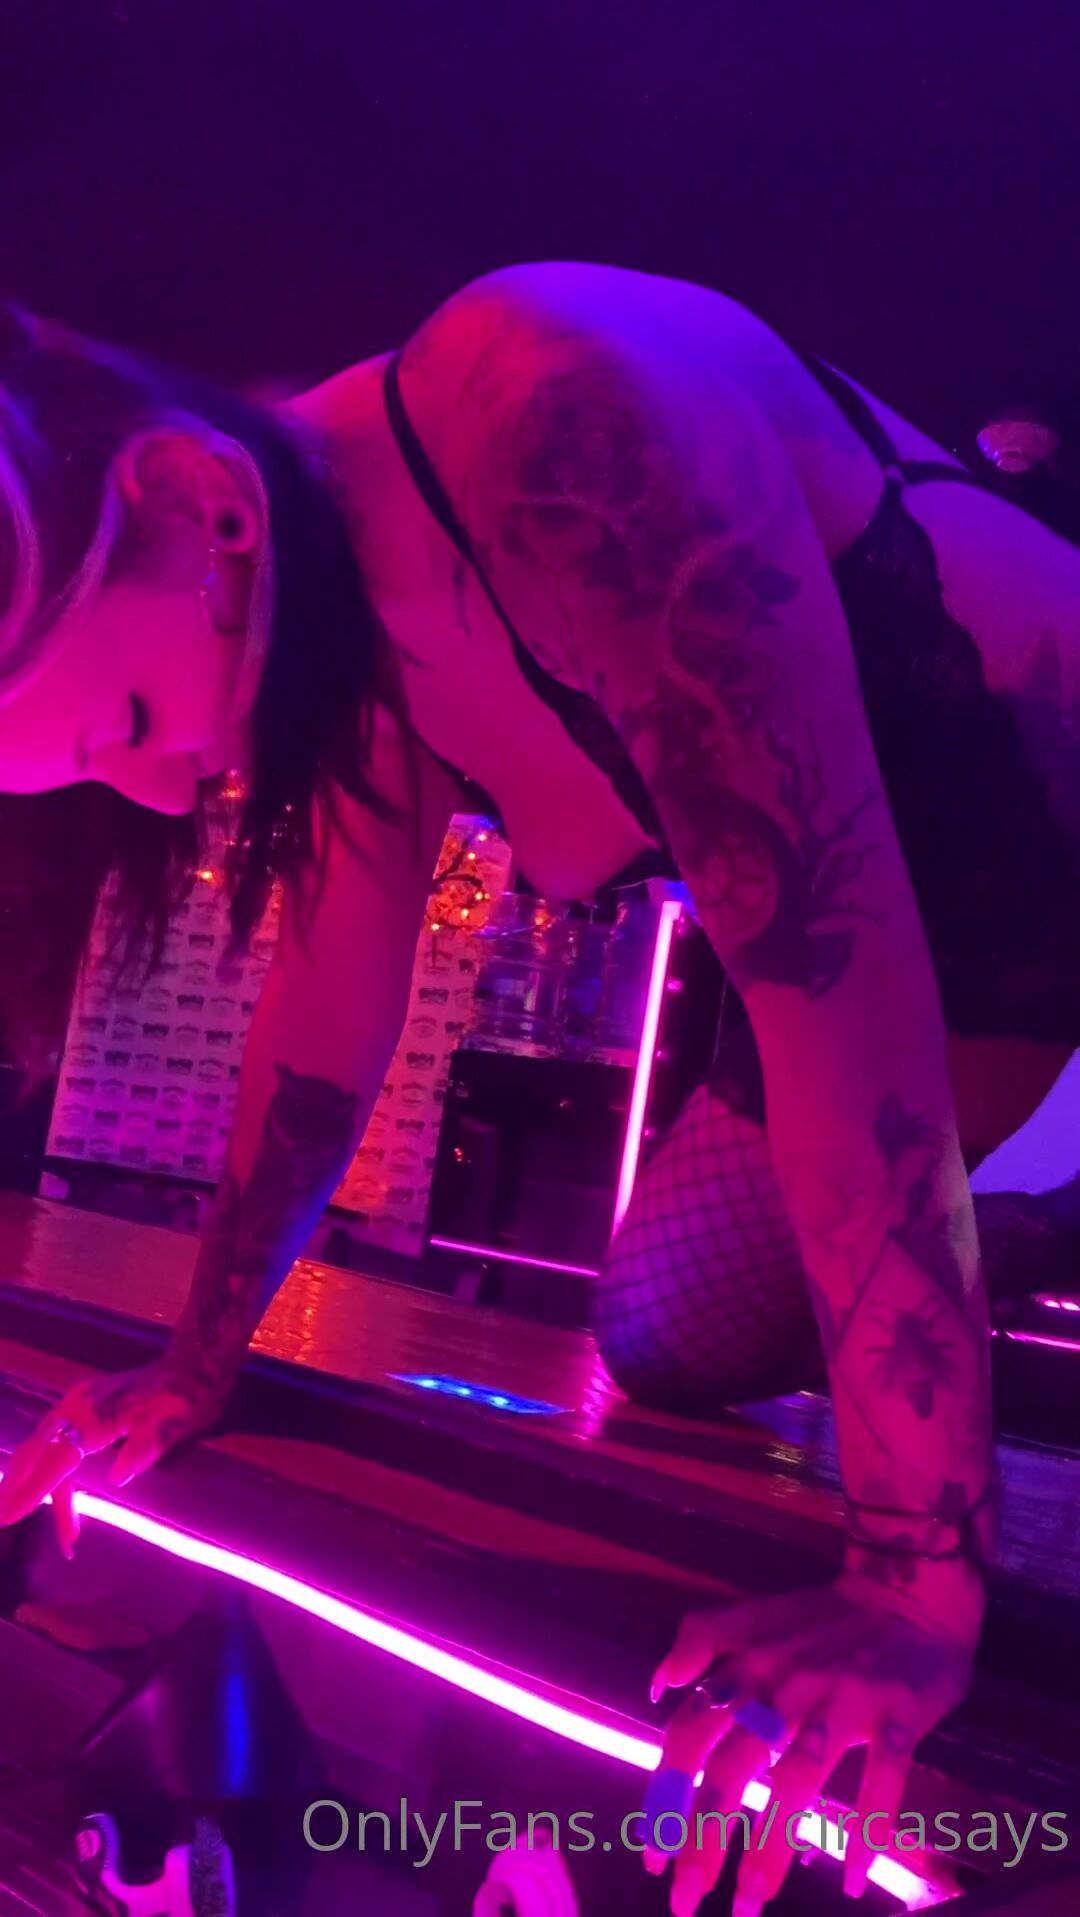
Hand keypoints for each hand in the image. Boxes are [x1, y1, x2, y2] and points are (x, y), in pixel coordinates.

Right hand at [0, 1354, 233, 1558]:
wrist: (192, 1368)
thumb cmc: (187, 1399)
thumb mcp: (176, 1423)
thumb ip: (147, 1448)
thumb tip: (117, 1478)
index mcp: (96, 1411)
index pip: (57, 1455)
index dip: (33, 1488)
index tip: (11, 1515)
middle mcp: (77, 1404)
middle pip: (38, 1452)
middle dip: (21, 1490)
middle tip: (6, 1521)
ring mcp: (76, 1404)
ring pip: (43, 1451)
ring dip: (39, 1488)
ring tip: (57, 1533)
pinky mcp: (81, 1410)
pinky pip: (56, 1446)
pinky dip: (54, 1477)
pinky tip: (67, 1507)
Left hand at [644, 1567, 980, 1915]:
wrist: (907, 1589)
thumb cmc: (823, 1614)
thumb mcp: (754, 1613)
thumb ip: (702, 1639)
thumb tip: (658, 1684)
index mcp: (749, 1665)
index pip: (692, 1735)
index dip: (666, 1793)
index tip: (653, 1855)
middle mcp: (787, 1686)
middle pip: (735, 1768)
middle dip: (705, 1835)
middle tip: (686, 1899)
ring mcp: (843, 1701)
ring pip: (799, 1779)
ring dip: (771, 1845)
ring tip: (750, 1902)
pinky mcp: (898, 1715)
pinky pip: (882, 1778)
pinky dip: (868, 1828)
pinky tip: (853, 1878)